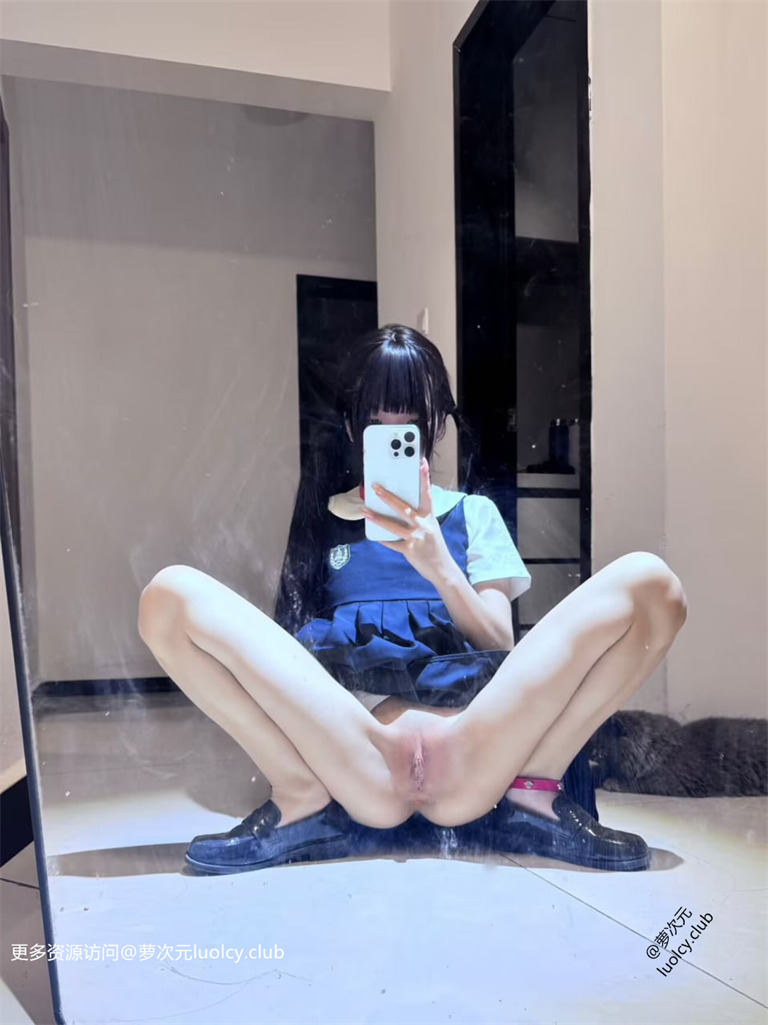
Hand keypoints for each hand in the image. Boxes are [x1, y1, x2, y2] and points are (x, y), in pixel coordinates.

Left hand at [361, 458, 456, 584]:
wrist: (442, 568)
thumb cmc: (434, 545)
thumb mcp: (431, 527)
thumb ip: (418, 517)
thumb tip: (397, 506)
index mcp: (430, 516)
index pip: (427, 493)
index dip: (424, 477)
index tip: (421, 462)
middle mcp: (423, 525)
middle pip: (403, 507)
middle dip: (387, 496)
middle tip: (375, 487)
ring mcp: (416, 538)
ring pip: (393, 525)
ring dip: (377, 517)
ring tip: (364, 510)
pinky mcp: (409, 550)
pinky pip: (392, 543)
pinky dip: (382, 539)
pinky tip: (373, 535)